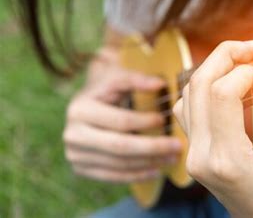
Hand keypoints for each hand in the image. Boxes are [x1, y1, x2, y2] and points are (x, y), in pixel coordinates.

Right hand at [63, 54, 181, 182]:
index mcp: (80, 109)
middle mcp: (73, 134)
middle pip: (119, 146)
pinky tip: (157, 171)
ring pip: (118, 164)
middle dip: (152, 148)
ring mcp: (75, 155)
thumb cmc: (107, 90)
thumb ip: (137, 80)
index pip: (119, 121)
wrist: (85, 106)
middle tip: (177, 147)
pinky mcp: (80, 169)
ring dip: (149, 163)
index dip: (144, 122)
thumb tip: (160, 84)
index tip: (165, 121)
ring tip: (172, 158)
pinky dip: (136, 175)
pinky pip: (112, 176)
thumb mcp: (117, 78)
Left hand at [173, 41, 252, 216]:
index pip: (221, 93)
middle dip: (224, 56)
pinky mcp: (196, 154)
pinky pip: (189, 110)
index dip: (246, 70)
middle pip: (197, 86)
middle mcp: (201, 157)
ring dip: (213, 70)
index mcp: (227, 159)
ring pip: (188, 95)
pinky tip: (230, 86)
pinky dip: (206, 89)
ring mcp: (194, 156)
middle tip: (251, 47)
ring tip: (242, 63)